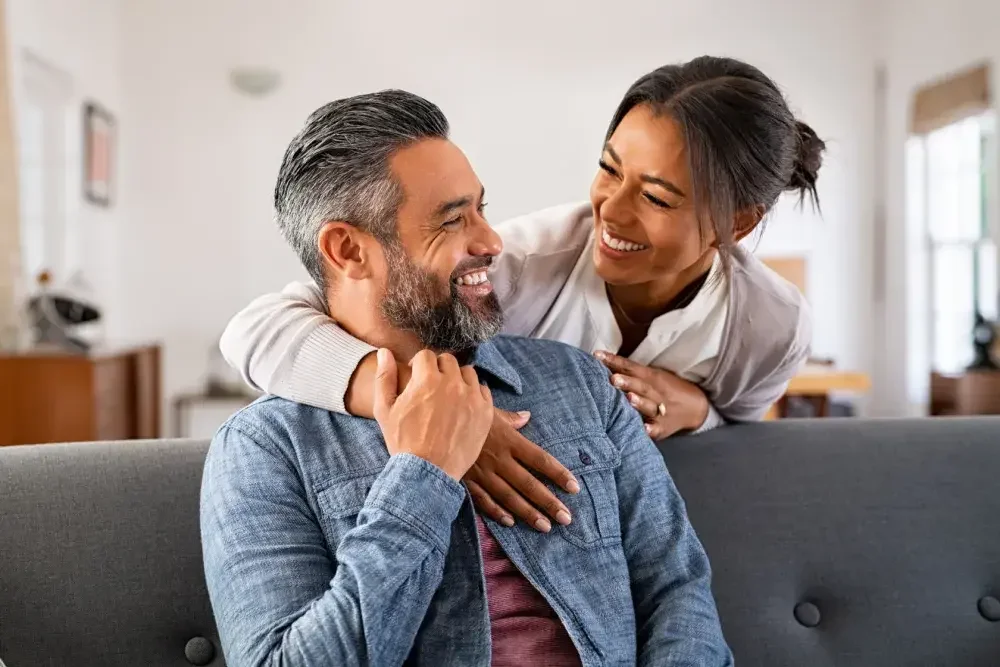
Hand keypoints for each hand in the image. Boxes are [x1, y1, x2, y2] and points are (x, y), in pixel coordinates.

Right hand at [373, 348, 492, 480]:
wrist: (427, 471)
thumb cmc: (402, 441)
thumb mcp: (384, 409)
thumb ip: (384, 377)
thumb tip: (384, 352)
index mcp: (426, 379)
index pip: (426, 355)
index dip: (418, 365)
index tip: (416, 378)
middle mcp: (452, 383)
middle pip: (448, 361)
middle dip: (438, 369)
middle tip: (432, 387)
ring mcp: (471, 397)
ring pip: (468, 373)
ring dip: (458, 379)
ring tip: (449, 395)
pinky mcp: (486, 412)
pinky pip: (483, 390)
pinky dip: (473, 394)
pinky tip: (463, 406)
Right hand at [464, 410, 580, 532]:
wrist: (432, 422)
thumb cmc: (463, 412)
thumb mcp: (489, 411)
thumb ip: (510, 418)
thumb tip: (526, 417)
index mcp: (509, 440)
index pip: (540, 459)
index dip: (558, 474)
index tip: (574, 487)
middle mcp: (499, 459)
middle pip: (529, 484)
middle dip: (549, 502)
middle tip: (566, 518)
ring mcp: (482, 472)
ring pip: (509, 497)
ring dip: (528, 513)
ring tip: (545, 527)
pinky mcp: (466, 481)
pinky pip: (484, 500)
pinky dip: (497, 512)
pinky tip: (511, 522)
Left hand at [595, 351, 708, 439]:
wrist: (695, 407)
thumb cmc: (664, 389)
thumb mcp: (651, 376)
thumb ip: (629, 372)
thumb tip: (600, 361)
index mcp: (651, 377)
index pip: (630, 367)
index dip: (614, 361)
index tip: (597, 356)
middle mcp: (656, 392)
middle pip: (641, 386)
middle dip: (627, 382)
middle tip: (613, 379)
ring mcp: (661, 410)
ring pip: (649, 406)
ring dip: (639, 402)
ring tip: (628, 399)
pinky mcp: (663, 427)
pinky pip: (657, 428)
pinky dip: (651, 428)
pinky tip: (644, 429)